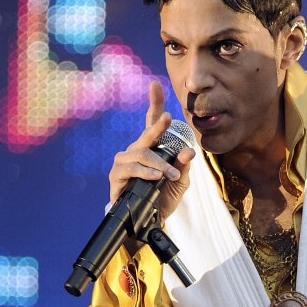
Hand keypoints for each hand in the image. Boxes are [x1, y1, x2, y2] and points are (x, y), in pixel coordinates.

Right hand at [108, 81, 195, 253]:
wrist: (149, 222)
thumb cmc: (163, 198)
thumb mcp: (180, 182)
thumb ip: (184, 166)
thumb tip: (189, 151)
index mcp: (152, 148)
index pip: (152, 123)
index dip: (154, 103)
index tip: (155, 85)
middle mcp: (136, 151)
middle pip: (146, 134)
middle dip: (157, 124)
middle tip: (167, 118)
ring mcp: (125, 162)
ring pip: (142, 154)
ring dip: (158, 165)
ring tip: (170, 175)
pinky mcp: (117, 176)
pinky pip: (132, 169)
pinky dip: (146, 172)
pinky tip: (155, 177)